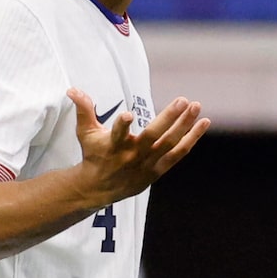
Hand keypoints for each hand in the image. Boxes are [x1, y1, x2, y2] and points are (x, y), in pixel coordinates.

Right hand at [70, 89, 209, 203]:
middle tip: (182, 100)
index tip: (128, 116)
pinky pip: (179, 153)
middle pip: (153, 137)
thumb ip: (83, 110)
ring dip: (185, 125)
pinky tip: (203, 122)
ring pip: (170, 143)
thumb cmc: (94, 155)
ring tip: (196, 106)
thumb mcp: (86, 133)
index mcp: (113, 146)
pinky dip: (192, 138)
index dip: (121, 126)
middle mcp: (132, 155)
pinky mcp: (159, 170)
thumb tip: (73, 89)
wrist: (101, 188)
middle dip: (169, 118)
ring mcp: (148, 164)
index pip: (116, 134)